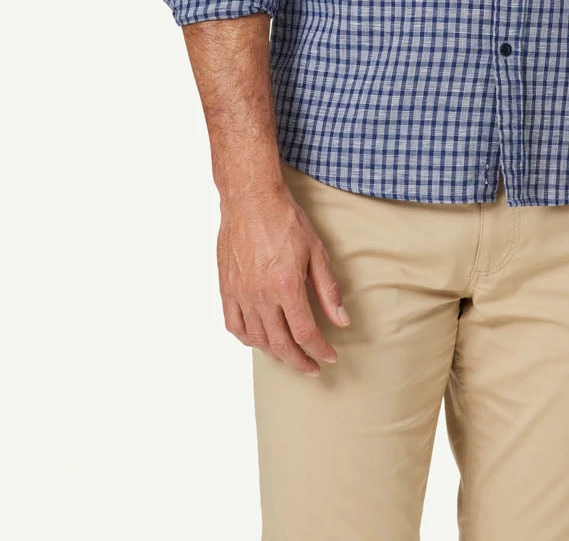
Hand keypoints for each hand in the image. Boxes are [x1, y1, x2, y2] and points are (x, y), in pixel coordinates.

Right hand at [217, 184, 350, 376]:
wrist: (251, 199)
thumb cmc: (285, 219)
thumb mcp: (316, 251)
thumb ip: (328, 289)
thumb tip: (341, 320)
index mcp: (286, 286)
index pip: (306, 333)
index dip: (320, 350)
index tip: (328, 356)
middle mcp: (261, 295)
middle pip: (281, 344)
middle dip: (299, 361)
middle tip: (311, 368)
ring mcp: (240, 293)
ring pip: (257, 340)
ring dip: (275, 354)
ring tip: (289, 355)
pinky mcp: (226, 288)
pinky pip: (234, 325)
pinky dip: (247, 339)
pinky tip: (259, 339)